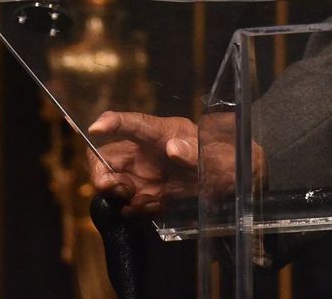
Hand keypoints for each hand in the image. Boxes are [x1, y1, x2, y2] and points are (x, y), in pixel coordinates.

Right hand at [86, 111, 265, 217]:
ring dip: (118, 195)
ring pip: (112, 181)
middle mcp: (146, 152)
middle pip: (107, 157)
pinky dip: (135, 210)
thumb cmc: (226, 161)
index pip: (134, 123)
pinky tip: (156, 207)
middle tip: (118, 188)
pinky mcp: (147, 195)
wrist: (235, 185)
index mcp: (163, 133)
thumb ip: (195, 153)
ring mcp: (144, 174)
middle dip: (102, 173)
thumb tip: (173, 147)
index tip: (96, 127)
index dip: (113, 122)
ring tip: (147, 200)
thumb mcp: (216, 157)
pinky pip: (128, 204)